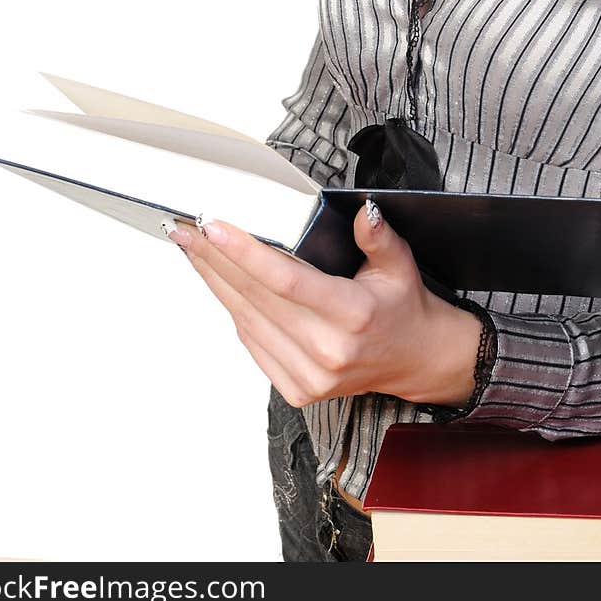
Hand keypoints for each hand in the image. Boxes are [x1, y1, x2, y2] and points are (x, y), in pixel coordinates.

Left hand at [166, 203, 481, 409]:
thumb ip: (378, 236)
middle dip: (214, 259)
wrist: (414, 360)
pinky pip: (251, 341)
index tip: (214, 227)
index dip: (246, 253)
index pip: (287, 281)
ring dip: (215, 281)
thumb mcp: (400, 264)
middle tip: (187, 228)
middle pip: (255, 298)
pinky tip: (218, 281)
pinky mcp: (296, 389)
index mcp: (353, 316)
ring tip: (193, 249)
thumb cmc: (401, 307)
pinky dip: (232, 308)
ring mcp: (309, 377)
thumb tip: (363, 211)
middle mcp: (327, 351)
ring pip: (245, 320)